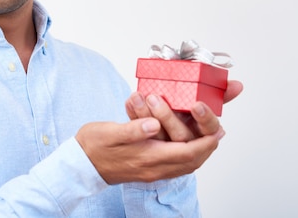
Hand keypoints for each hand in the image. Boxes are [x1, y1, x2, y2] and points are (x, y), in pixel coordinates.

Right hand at [75, 117, 222, 183]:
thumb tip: (154, 125)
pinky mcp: (146, 170)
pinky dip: (185, 155)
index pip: (185, 153)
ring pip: (184, 166)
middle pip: (190, 162)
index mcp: (146, 157)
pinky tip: (186, 144)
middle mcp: (152, 168)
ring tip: (207, 138)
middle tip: (218, 133)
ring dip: (198, 152)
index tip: (217, 131)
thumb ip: (134, 129)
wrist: (80, 165)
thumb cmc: (92, 145)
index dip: (204, 143)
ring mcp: (150, 171)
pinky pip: (174, 167)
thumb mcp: (110, 132)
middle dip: (207, 147)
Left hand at [125, 79, 242, 141]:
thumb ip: (217, 95)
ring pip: (158, 137)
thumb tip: (237, 85)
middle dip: (169, 117)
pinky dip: (134, 115)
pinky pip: (140, 135)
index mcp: (200, 134)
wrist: (148, 135)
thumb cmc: (180, 120)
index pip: (209, 131)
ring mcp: (164, 148)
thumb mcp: (199, 107)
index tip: (196, 105)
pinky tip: (131, 102)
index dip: (204, 119)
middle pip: (181, 137)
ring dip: (146, 115)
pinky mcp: (145, 146)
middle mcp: (184, 144)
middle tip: (156, 99)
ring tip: (140, 96)